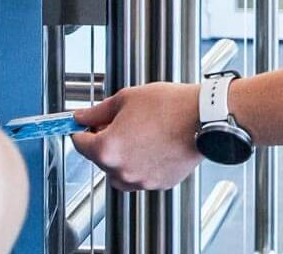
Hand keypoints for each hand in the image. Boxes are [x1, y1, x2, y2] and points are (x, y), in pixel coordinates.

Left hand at [71, 83, 202, 191]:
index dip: (80, 132)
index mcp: (108, 149)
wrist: (202, 118)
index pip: (79, 145)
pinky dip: (141, 164)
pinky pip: (141, 176)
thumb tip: (81, 116)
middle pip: (100, 160)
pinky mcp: (159, 183)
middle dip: (103, 142)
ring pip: (119, 173)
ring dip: (120, 158)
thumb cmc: (169, 106)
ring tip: (136, 136)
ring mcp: (141, 180)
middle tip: (115, 124)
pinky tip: (151, 145)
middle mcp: (122, 170)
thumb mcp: (125, 99)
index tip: (82, 126)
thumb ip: (97, 112)